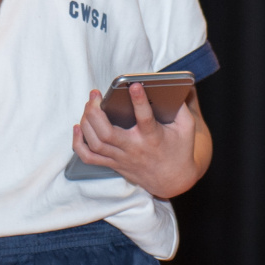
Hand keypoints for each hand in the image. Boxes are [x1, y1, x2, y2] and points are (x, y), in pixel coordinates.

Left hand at [72, 85, 206, 198]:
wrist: (173, 180)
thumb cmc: (179, 148)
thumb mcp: (186, 127)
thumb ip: (180, 106)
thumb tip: (171, 85)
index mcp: (153, 137)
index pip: (145, 119)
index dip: (139, 101)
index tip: (134, 85)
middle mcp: (135, 149)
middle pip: (107, 133)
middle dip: (95, 111)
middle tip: (94, 94)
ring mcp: (121, 158)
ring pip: (95, 143)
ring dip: (86, 122)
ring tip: (89, 105)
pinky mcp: (113, 164)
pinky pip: (89, 157)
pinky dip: (78, 143)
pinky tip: (78, 127)